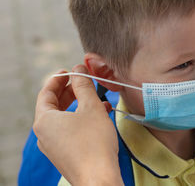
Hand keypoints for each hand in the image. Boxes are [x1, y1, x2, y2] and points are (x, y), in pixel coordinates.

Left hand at [33, 65, 122, 185]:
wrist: (98, 179)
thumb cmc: (94, 142)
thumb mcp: (91, 107)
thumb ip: (84, 85)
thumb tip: (79, 69)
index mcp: (44, 120)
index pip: (46, 93)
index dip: (58, 79)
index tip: (69, 71)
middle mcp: (44, 134)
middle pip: (54, 105)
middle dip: (70, 91)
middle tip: (83, 81)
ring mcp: (53, 146)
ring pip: (64, 118)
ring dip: (80, 105)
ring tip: (97, 98)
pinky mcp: (65, 154)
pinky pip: (69, 130)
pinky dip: (82, 120)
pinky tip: (100, 116)